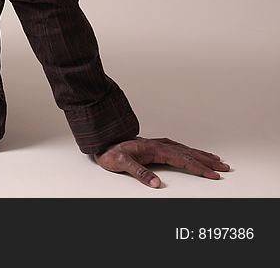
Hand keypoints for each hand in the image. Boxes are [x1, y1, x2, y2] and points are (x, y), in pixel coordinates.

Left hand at [94, 136, 229, 187]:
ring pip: (185, 149)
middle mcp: (158, 145)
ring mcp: (157, 144)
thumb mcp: (121, 164)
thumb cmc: (110, 152)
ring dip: (202, 155)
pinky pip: (178, 147)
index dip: (199, 168)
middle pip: (189, 153)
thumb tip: (157, 184)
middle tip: (225, 168)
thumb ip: (139, 173)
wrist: (101, 140)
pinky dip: (190, 150)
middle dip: (208, 161)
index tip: (214, 175)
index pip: (183, 160)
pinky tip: (193, 152)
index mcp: (155, 149)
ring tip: (217, 159)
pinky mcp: (154, 145)